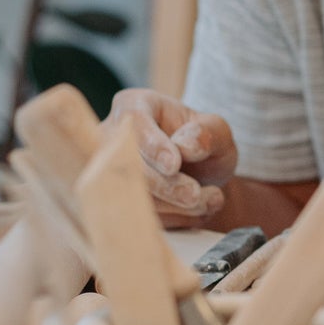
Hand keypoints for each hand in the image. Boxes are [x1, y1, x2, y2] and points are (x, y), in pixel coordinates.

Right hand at [104, 88, 237, 227]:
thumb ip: (207, 132)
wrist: (200, 175)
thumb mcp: (217, 131)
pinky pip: (134, 217)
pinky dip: (170, 219)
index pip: (133, 122)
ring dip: (171, 205)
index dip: (153, 145)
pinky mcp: (113, 203)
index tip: (174, 165)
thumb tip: (185, 146)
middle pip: (126, 164)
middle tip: (196, 195)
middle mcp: (110, 137)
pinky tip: (197, 212)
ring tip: (209, 200)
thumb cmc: (203, 143)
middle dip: (164, 184)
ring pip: (129, 194)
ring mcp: (106, 172)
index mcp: (134, 105)